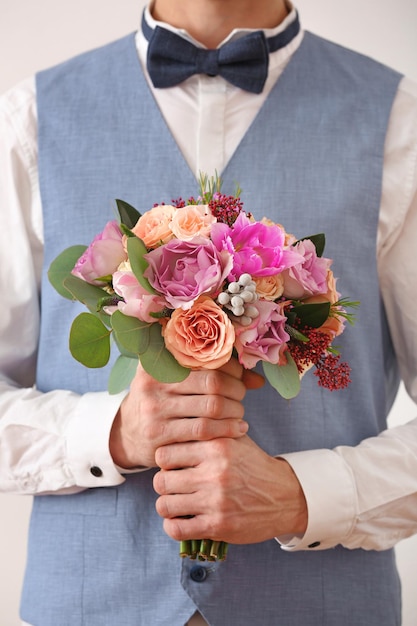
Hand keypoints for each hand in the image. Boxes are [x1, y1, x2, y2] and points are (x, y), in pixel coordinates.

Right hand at [109, 359, 263, 468]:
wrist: (129, 433)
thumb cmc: (163, 400)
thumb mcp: (178, 381)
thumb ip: (215, 374)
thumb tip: (258, 380)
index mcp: (159, 360)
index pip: (208, 357)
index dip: (231, 366)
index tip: (240, 376)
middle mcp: (152, 381)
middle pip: (212, 382)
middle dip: (236, 390)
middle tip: (242, 396)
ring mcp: (154, 408)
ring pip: (211, 407)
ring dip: (235, 411)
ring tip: (240, 414)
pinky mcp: (159, 434)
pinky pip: (203, 431)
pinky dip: (227, 430)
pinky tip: (236, 430)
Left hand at [153, 435, 307, 543]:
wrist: (285, 496)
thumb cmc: (254, 465)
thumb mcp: (236, 438)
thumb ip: (209, 428)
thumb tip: (180, 418)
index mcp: (216, 447)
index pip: (165, 453)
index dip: (165, 460)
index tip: (173, 465)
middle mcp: (215, 473)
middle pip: (161, 480)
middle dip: (164, 484)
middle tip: (174, 485)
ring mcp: (216, 501)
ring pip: (165, 505)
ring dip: (168, 506)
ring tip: (177, 503)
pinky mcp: (218, 526)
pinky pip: (177, 530)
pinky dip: (173, 527)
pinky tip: (182, 520)